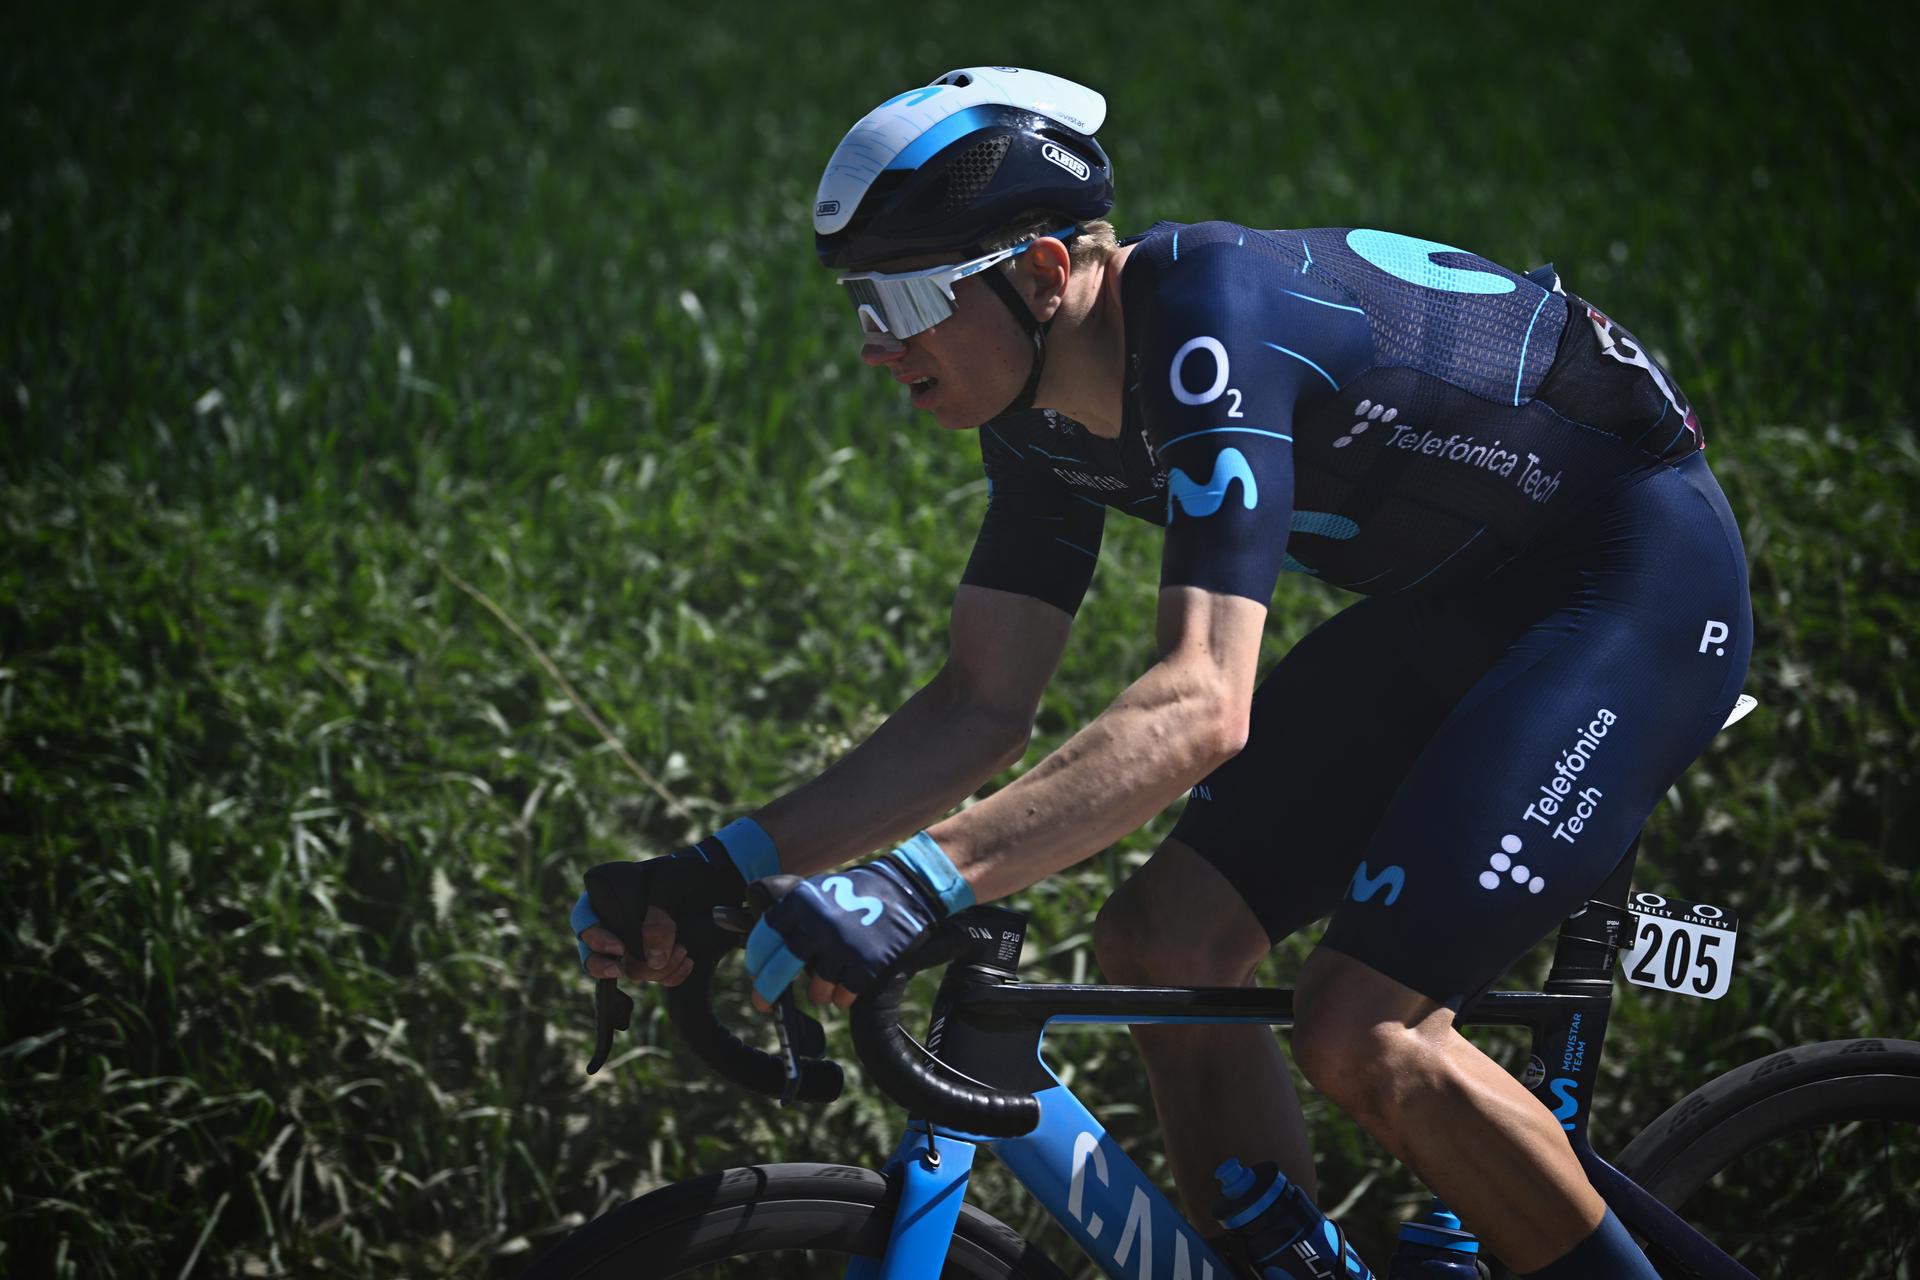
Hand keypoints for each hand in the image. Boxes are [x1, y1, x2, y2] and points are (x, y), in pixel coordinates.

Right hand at [572, 818, 780, 985]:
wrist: (720, 884)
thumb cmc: (687, 874)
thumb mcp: (669, 885)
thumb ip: (656, 917)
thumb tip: (654, 959)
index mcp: (606, 895)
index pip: (585, 921)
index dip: (595, 938)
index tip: (619, 947)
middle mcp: (614, 923)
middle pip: (595, 956)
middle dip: (616, 966)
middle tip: (627, 969)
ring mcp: (634, 945)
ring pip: (628, 971)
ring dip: (654, 970)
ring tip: (683, 950)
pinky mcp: (655, 959)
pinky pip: (654, 978)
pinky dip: (670, 975)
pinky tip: (688, 961)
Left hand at [743, 832, 974, 1008]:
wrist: (907, 890)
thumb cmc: (855, 892)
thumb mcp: (816, 890)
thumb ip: (784, 911)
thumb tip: (732, 924)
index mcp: (800, 902)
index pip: (764, 937)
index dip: (756, 959)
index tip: (755, 970)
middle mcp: (816, 925)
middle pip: (778, 970)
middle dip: (766, 991)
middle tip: (762, 1002)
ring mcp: (842, 947)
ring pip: (815, 990)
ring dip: (819, 991)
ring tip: (830, 979)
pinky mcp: (865, 966)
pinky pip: (843, 997)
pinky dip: (844, 995)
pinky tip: (850, 982)